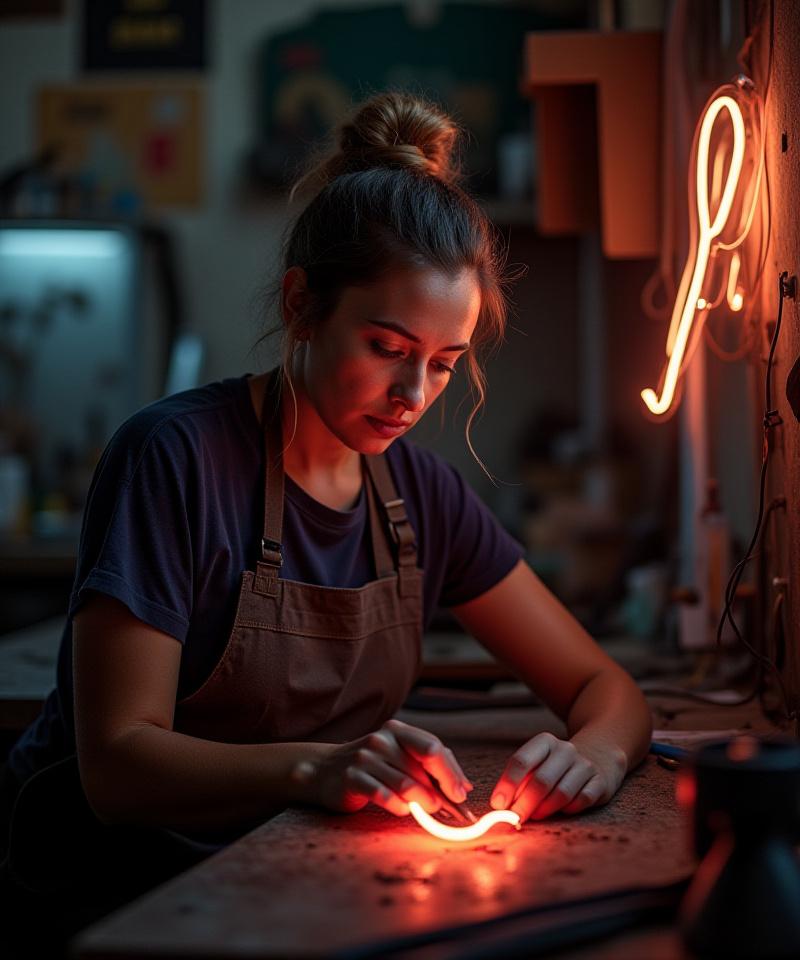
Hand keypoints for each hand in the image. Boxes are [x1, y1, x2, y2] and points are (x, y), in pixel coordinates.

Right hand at [292, 718, 473, 816]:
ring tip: (426, 811)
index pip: (432, 748)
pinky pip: (383, 795)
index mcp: (397, 731)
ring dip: (421, 802)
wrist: (323, 771)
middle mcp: (381, 740)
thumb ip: (427, 767)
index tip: (461, 793)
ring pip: (405, 784)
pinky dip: (398, 806)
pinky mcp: (352, 777)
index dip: (450, 772)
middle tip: (446, 809)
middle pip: (421, 768)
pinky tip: (401, 809)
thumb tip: (463, 787)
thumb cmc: (371, 766)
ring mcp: (365, 757)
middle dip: (439, 792)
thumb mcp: (397, 757)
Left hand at [489, 732, 626, 820]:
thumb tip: (501, 807)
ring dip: (545, 809)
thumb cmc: (555, 766)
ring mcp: (585, 765)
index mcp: (544, 742)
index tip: (498, 805)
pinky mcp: (601, 782)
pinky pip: (582, 801)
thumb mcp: (536, 764)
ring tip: (536, 815)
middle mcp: (566, 750)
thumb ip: (519, 782)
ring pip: (562, 793)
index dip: (507, 784)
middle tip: (514, 819)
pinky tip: (562, 810)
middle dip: (524, 804)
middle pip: (541, 780)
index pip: (521, 761)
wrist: (597, 756)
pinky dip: (568, 810)